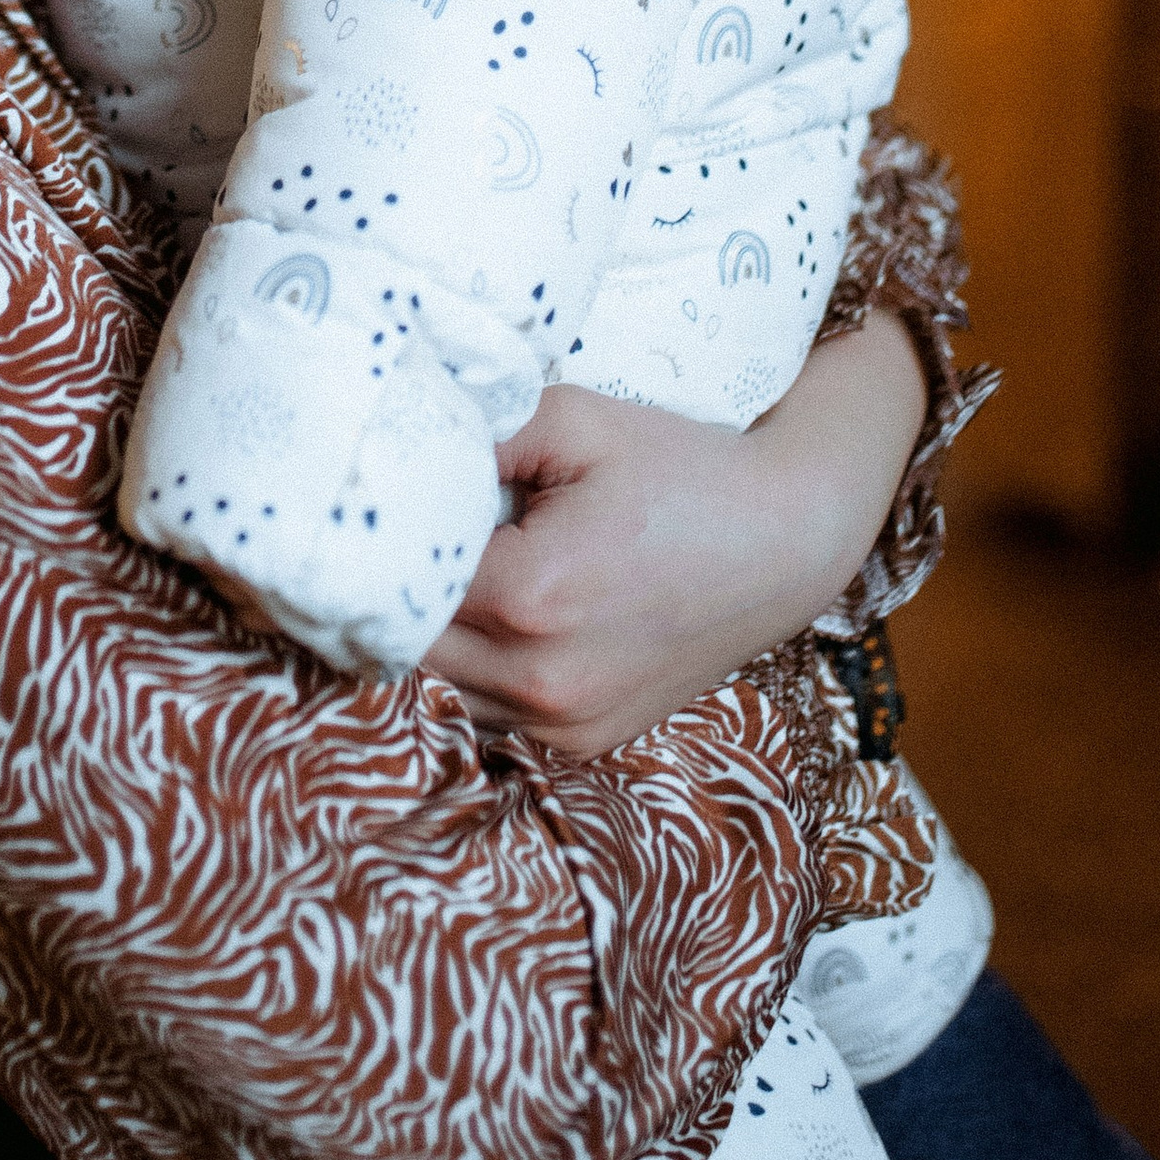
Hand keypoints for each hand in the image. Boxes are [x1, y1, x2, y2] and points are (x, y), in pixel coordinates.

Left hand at [422, 314, 925, 758]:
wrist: (788, 537)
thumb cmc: (682, 467)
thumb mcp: (575, 419)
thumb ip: (480, 430)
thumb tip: (401, 445)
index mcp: (528, 599)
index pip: (399, 583)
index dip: (379, 545)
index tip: (371, 509)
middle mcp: (542, 679)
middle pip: (410, 648)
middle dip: (400, 594)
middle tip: (399, 536)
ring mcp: (567, 723)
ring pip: (445, 690)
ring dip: (437, 640)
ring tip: (455, 573)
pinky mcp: (588, 740)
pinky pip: (493, 712)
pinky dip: (481, 670)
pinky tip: (501, 614)